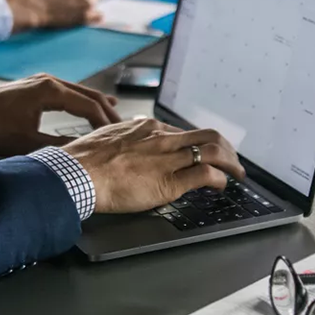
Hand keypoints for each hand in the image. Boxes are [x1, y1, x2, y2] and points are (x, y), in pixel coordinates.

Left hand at [0, 73, 120, 157]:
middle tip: (126, 129)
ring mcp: (42, 81)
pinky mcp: (36, 86)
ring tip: (115, 121)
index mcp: (50, 91)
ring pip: (79, 92)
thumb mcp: (27, 145)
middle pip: (89, 95)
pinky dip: (83, 102)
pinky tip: (94, 106)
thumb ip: (59, 148)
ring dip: (97, 106)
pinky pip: (68, 92)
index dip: (106, 123)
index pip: (89, 106)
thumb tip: (84, 154)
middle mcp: (49, 81)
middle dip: (108, 112)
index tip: (118, 138)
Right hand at [60, 117, 245, 213]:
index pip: (182, 132)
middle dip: (225, 148)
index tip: (201, 153)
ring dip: (230, 163)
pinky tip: (221, 186)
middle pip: (206, 136)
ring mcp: (167, 159)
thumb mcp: (108, 139)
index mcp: (146, 128)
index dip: (197, 144)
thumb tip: (125, 142)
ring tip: (237, 173)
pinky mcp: (170, 181)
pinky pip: (204, 175)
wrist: (77, 173)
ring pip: (212, 151)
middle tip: (232, 160)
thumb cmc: (85, 161)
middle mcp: (162, 138)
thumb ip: (124, 139)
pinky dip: (220, 180)